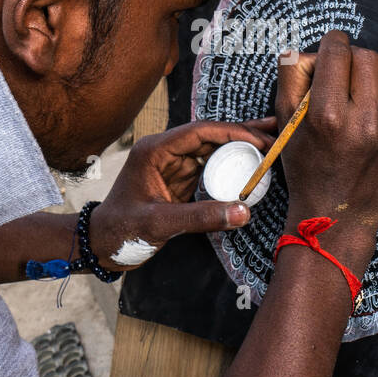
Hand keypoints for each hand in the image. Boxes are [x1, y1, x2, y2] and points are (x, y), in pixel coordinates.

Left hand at [89, 119, 275, 269]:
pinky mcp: (180, 181)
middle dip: (243, 134)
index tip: (260, 140)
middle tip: (276, 133)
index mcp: (155, 150)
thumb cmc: (121, 230)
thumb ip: (201, 217)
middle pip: (210, 136)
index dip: (232, 132)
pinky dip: (232, 165)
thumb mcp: (160, 223)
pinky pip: (210, 167)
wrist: (102, 245)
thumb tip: (243, 211)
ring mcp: (173, 166)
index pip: (200, 131)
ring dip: (241, 147)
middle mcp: (165, 152)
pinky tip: (253, 166)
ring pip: (213, 150)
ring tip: (272, 144)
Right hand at [274, 30, 377, 274]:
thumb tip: (313, 50)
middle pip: (364, 54)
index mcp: (328, 116)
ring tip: (360, 81)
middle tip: (339, 73)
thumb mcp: (286, 123)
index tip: (328, 49)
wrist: (339, 214)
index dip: (330, 43)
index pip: (337, 51)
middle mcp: (364, 120)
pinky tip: (374, 95)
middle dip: (349, 57)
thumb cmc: (307, 168)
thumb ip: (292, 77)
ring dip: (373, 64)